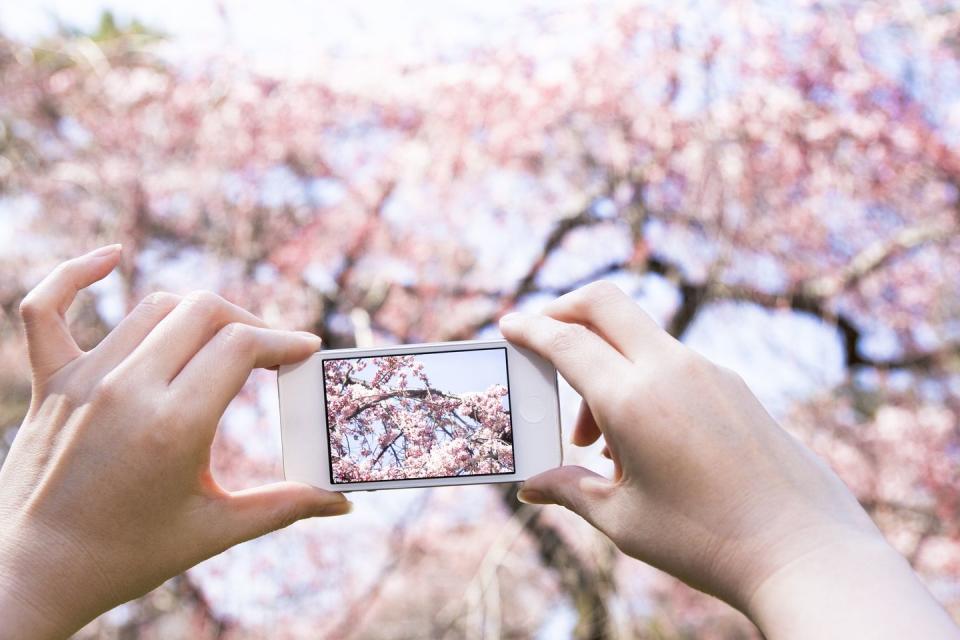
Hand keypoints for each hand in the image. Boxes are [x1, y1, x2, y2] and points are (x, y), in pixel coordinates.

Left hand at [0, 246, 349, 638]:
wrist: (37, 572)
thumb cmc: (130, 554)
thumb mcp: (216, 530)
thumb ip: (285, 506)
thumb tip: (343, 503)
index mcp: (174, 424)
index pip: (243, 346)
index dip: (285, 341)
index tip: (305, 352)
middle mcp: (128, 389)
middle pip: (205, 312)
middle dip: (250, 324)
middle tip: (269, 353)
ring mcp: (85, 379)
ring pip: (155, 307)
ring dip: (198, 315)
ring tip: (221, 341)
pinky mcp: (52, 380)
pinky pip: (48, 309)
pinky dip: (76, 274)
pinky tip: (111, 256)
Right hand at [500, 281, 957, 638]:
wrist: (805, 551)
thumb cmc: (707, 540)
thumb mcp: (623, 520)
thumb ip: (570, 490)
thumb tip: (532, 486)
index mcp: (633, 399)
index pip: (566, 340)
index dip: (530, 329)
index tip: (508, 325)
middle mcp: (671, 370)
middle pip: (605, 303)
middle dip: (563, 309)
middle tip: (541, 341)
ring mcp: (708, 372)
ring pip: (637, 338)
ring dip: (603, 365)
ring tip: (596, 444)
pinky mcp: (733, 386)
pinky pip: (671, 363)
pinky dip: (640, 380)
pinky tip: (643, 443)